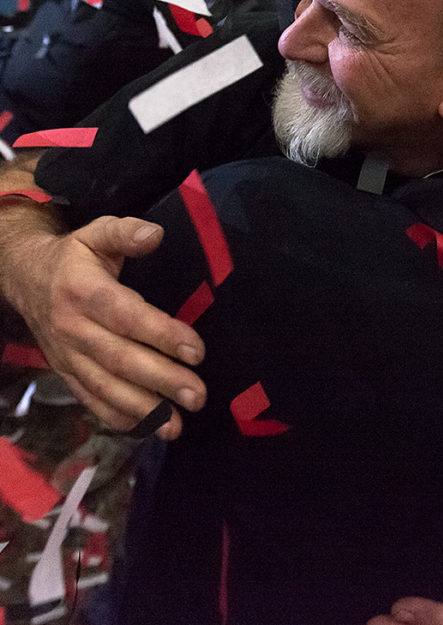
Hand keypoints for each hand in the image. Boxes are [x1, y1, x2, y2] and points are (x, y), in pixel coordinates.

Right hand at [4, 216, 205, 437]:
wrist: (25, 277)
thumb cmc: (73, 255)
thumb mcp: (97, 232)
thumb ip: (126, 232)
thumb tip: (156, 234)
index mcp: (83, 290)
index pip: (126, 316)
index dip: (161, 334)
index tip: (196, 351)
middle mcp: (72, 328)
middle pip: (119, 359)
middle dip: (161, 380)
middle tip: (198, 395)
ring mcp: (66, 355)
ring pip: (105, 387)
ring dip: (142, 409)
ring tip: (177, 424)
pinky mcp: (65, 372)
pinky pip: (90, 399)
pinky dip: (117, 417)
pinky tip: (147, 428)